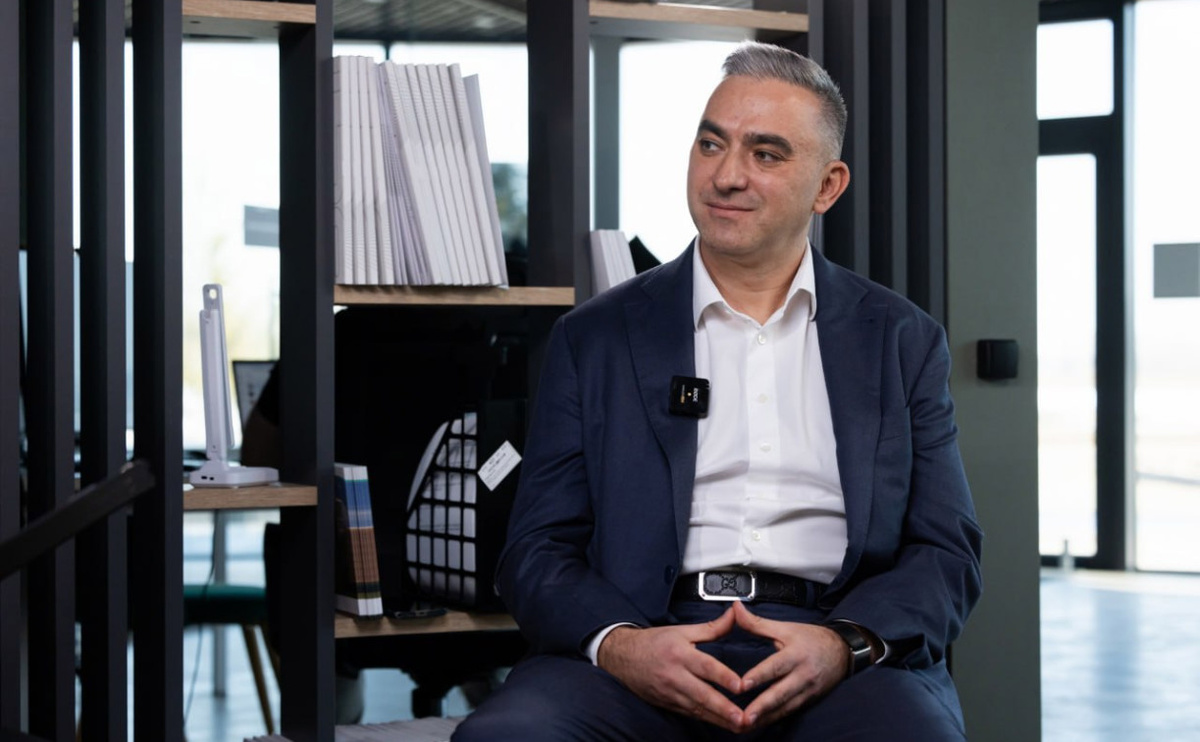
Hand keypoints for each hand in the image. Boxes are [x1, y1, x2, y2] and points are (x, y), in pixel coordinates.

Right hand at [597, 606, 749, 732]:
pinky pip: (690, 714)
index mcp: (680, 654)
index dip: (723, 676)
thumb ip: (711, 628)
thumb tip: (734, 615)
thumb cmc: (654, 643)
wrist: (622, 657)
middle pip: (703, 694)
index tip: (740, 686)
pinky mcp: (668, 704)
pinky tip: (722, 724)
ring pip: (698, 709)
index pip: (705, 666)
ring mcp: (670, 693)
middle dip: (724, 708)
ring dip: (719, 719)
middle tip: (742, 718)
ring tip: (739, 726)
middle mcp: (675, 676)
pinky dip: (707, 720)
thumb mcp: (682, 631)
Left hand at [732, 601, 848, 729]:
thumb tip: (736, 608)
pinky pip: (790, 712)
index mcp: (795, 654)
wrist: (842, 651)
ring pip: (785, 707)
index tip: (742, 685)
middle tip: (745, 717)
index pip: (775, 666)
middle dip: (762, 707)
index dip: (758, 676)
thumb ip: (757, 622)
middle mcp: (802, 675)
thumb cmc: (811, 638)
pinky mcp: (809, 700)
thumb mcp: (785, 628)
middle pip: (780, 693)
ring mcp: (807, 690)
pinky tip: (760, 724)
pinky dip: (775, 719)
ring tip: (747, 726)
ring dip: (766, 718)